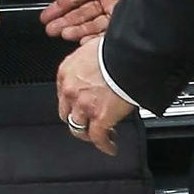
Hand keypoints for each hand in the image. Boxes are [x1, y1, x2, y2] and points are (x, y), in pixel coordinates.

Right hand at [42, 0, 143, 40]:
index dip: (59, 6)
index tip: (46, 15)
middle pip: (80, 14)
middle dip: (64, 22)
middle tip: (50, 30)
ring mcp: (117, 6)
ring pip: (91, 23)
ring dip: (76, 30)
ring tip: (62, 35)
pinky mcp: (128, 14)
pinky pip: (108, 29)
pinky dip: (95, 36)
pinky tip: (84, 41)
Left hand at [55, 39, 136, 156]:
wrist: (130, 55)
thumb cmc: (117, 48)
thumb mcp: (94, 46)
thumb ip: (89, 56)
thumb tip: (93, 54)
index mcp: (67, 71)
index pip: (64, 93)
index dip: (73, 102)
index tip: (81, 105)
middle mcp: (70, 90)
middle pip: (67, 113)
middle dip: (77, 119)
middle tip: (88, 123)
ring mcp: (83, 106)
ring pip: (78, 128)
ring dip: (88, 134)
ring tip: (100, 137)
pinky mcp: (100, 117)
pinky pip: (99, 138)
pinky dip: (105, 145)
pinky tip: (110, 148)